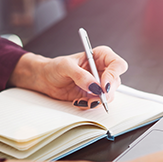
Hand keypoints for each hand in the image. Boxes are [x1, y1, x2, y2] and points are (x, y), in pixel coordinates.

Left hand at [8, 47, 127, 108]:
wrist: (45, 79)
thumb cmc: (55, 67)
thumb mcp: (65, 66)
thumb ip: (80, 75)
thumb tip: (93, 85)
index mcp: (100, 56)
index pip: (117, 64)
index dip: (113, 75)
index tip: (103, 85)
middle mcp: (102, 70)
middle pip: (116, 82)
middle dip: (106, 91)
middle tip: (95, 96)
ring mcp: (99, 84)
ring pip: (109, 94)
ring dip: (97, 100)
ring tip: (82, 100)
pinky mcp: (93, 95)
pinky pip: (98, 102)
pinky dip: (90, 105)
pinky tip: (79, 101)